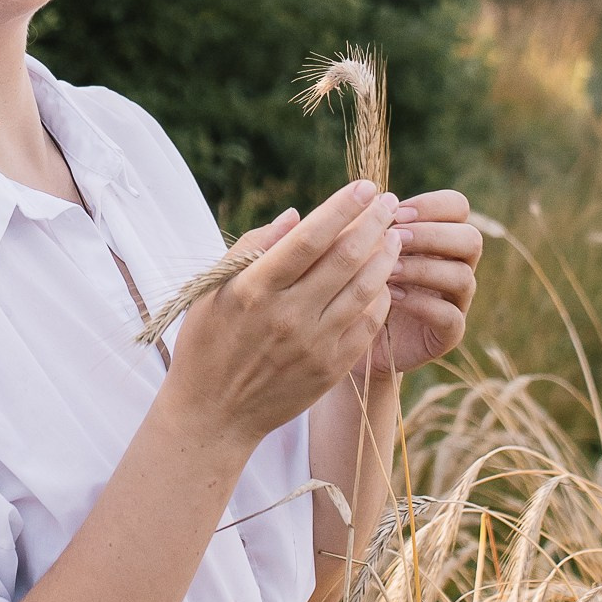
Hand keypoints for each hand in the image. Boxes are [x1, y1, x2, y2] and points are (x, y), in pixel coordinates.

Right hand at [164, 180, 400, 450]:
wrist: (214, 414)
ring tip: (394, 236)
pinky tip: (384, 280)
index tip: (365, 187)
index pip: (310, 238)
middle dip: (374, 223)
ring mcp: (313, 345)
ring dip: (385, 257)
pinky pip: (367, 325)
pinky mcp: (329, 369)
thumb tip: (298, 215)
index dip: (342, 208)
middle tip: (390, 204)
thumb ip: (253, 247)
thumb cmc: (207, 343)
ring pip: (364, 289)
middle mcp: (287, 316)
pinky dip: (380, 298)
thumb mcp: (212, 290)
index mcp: (255, 290)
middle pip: (345, 258)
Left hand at [367, 191, 480, 378]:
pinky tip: (393, 298)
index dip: (432, 205)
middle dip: (432, 235)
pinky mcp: (448, 333)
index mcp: (440, 237)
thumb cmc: (356, 282)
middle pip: (471, 239)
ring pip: (462, 277)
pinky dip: (422, 304)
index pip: (457, 207)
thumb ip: (370, 225)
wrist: (352, 336)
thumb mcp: (361, 249)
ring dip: (423, 268)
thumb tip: (370, 198)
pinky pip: (451, 316)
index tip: (396, 212)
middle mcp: (455, 266)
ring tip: (388, 270)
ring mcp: (456, 301)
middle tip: (396, 238)